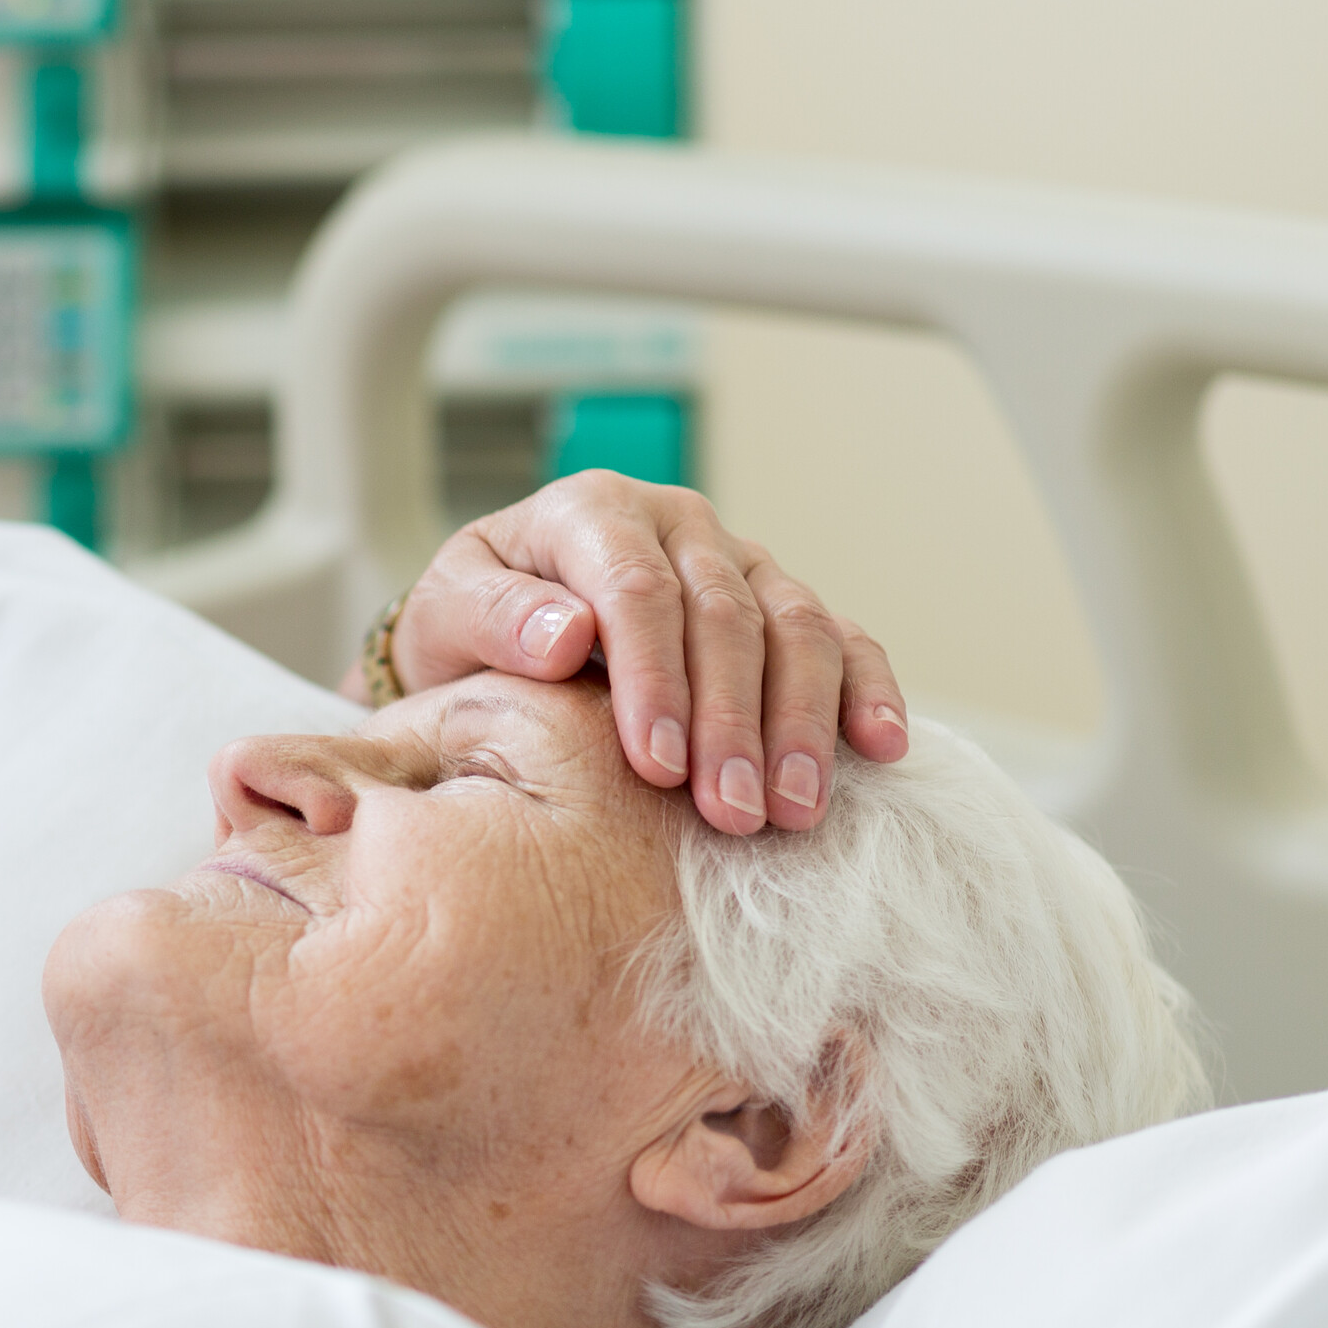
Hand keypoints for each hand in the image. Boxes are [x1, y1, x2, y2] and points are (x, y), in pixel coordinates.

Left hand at [356, 469, 909, 835]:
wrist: (494, 637)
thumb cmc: (468, 633)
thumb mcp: (446, 616)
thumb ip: (494, 618)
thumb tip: (564, 635)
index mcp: (592, 513)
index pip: (638, 589)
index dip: (654, 677)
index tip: (656, 765)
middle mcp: (677, 526)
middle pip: (727, 616)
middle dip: (731, 722)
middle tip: (730, 814)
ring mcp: (739, 562)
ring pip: (796, 628)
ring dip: (801, 724)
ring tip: (794, 811)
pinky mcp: (781, 604)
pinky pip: (841, 639)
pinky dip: (867, 690)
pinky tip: (881, 748)